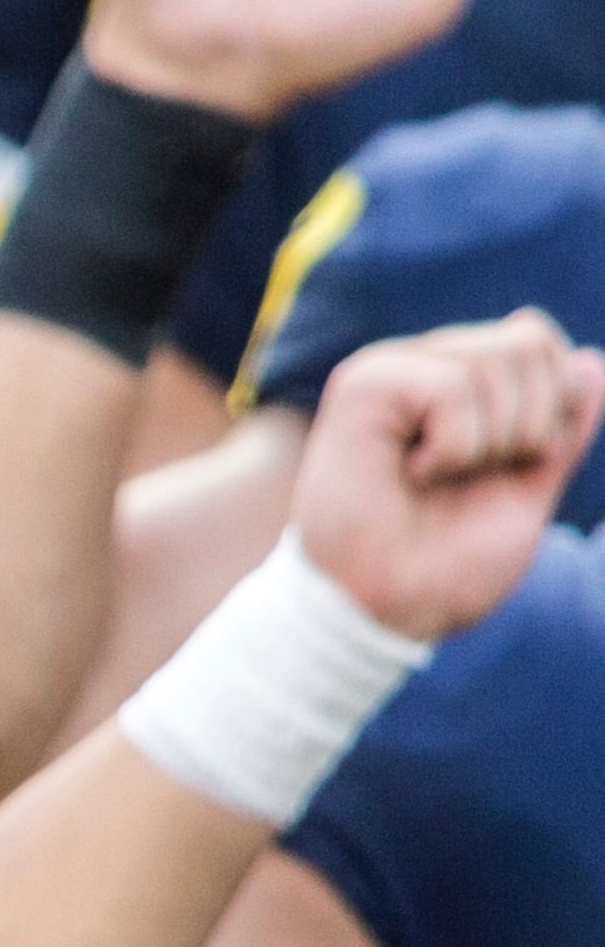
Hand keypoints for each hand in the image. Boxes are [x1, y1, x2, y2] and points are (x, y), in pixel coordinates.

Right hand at [295, 310, 604, 640]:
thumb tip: (589, 362)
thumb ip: (559, 430)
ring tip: (441, 477)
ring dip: (491, 443)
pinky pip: (453, 388)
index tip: (512, 467)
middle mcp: (423, 364)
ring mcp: (390, 370)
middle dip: (532, 425)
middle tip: (477, 474)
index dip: (553, 407)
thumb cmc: (450, 559)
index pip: (538, 344)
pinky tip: (415, 473)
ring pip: (495, 361)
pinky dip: (455, 449)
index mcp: (459, 384)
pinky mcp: (364, 385)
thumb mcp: (529, 488)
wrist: (393, 605)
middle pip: (528, 340)